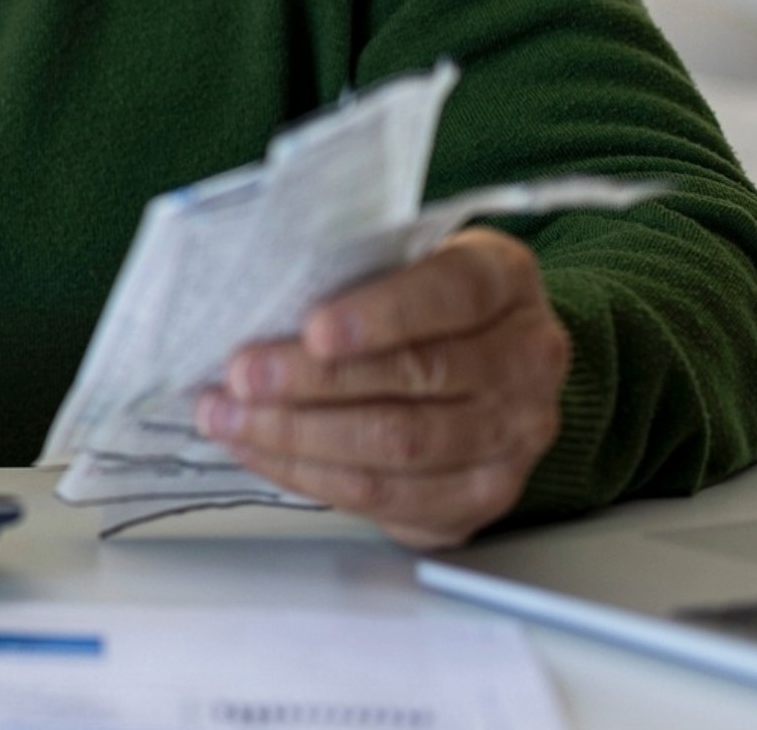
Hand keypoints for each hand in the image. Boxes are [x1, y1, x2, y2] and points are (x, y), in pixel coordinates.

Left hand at [197, 229, 569, 548]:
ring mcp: (515, 434)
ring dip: (299, 434)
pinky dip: (312, 475)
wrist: (485, 371)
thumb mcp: (402, 262)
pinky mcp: (484, 494)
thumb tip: (255, 296)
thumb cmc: (421, 305)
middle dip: (314, 380)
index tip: (313, 329)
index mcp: (506, 281)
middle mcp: (527, 358)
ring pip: (400, 444)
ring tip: (229, 418)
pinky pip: (389, 494)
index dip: (382, 313)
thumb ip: (351, 272)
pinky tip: (261, 452)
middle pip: (418, 376)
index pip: (452, 293)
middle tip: (240, 377)